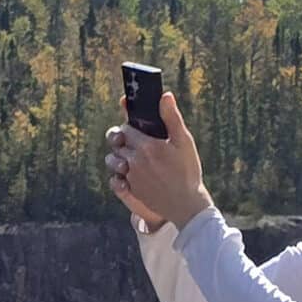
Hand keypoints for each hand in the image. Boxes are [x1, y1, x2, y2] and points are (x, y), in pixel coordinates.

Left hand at [104, 91, 213, 233]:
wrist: (186, 205)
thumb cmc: (188, 171)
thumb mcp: (184, 142)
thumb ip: (171, 118)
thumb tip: (164, 95)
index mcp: (147, 146)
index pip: (126, 127)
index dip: (130, 125)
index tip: (135, 124)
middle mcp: (134, 161)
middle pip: (118, 142)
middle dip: (123, 139)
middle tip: (135, 139)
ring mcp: (131, 177)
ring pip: (114, 160)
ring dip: (120, 156)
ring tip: (134, 156)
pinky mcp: (130, 190)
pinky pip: (116, 177)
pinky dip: (122, 173)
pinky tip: (134, 173)